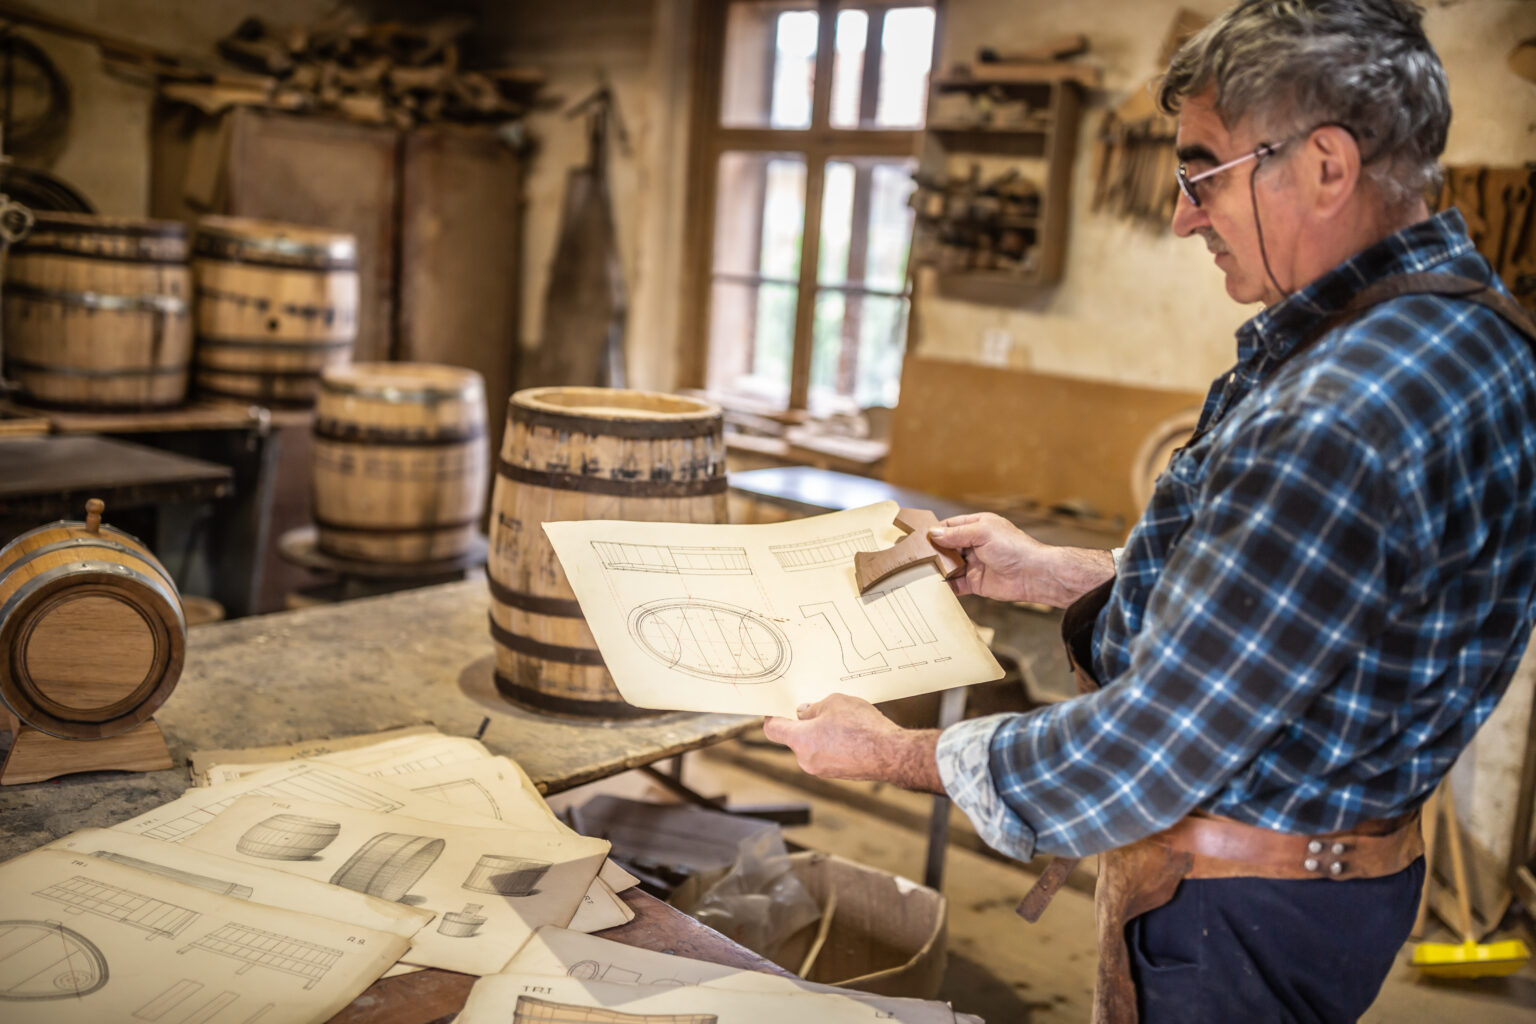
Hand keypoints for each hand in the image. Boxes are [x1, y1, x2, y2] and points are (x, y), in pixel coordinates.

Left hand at [762, 694, 942, 792]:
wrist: (890, 754)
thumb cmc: (862, 727)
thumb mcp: (834, 703)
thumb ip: (813, 708)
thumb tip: (804, 714)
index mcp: (800, 741)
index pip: (773, 730)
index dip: (772, 716)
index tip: (776, 709)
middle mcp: (807, 760)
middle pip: (795, 738)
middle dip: (804, 723)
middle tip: (821, 708)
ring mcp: (823, 770)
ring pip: (812, 746)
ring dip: (821, 733)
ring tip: (843, 721)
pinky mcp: (838, 774)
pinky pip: (827, 754)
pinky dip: (833, 744)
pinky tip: (852, 734)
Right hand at [929, 512, 1113, 607]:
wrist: (1033, 574)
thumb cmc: (1014, 548)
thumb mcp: (983, 532)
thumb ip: (956, 534)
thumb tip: (933, 534)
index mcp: (977, 526)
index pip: (949, 526)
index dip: (933, 532)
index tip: (916, 538)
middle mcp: (974, 544)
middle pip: (946, 547)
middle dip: (931, 552)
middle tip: (912, 557)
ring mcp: (973, 564)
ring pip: (948, 566)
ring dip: (936, 569)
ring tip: (917, 573)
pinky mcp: (975, 583)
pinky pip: (955, 584)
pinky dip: (944, 586)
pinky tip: (932, 587)